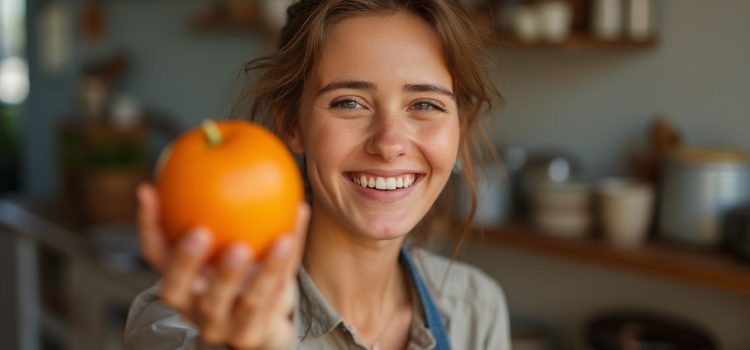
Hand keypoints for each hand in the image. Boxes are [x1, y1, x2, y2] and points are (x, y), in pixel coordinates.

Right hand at [137, 183, 309, 348]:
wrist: (261, 320)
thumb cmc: (237, 267)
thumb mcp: (220, 242)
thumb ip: (213, 205)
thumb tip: (213, 136)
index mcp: (178, 284)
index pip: (153, 255)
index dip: (147, 225)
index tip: (149, 189)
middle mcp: (194, 308)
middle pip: (181, 290)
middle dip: (187, 263)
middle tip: (201, 232)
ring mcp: (226, 326)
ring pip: (243, 301)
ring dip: (262, 271)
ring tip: (277, 242)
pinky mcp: (256, 332)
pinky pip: (279, 290)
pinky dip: (291, 258)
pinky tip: (300, 219)